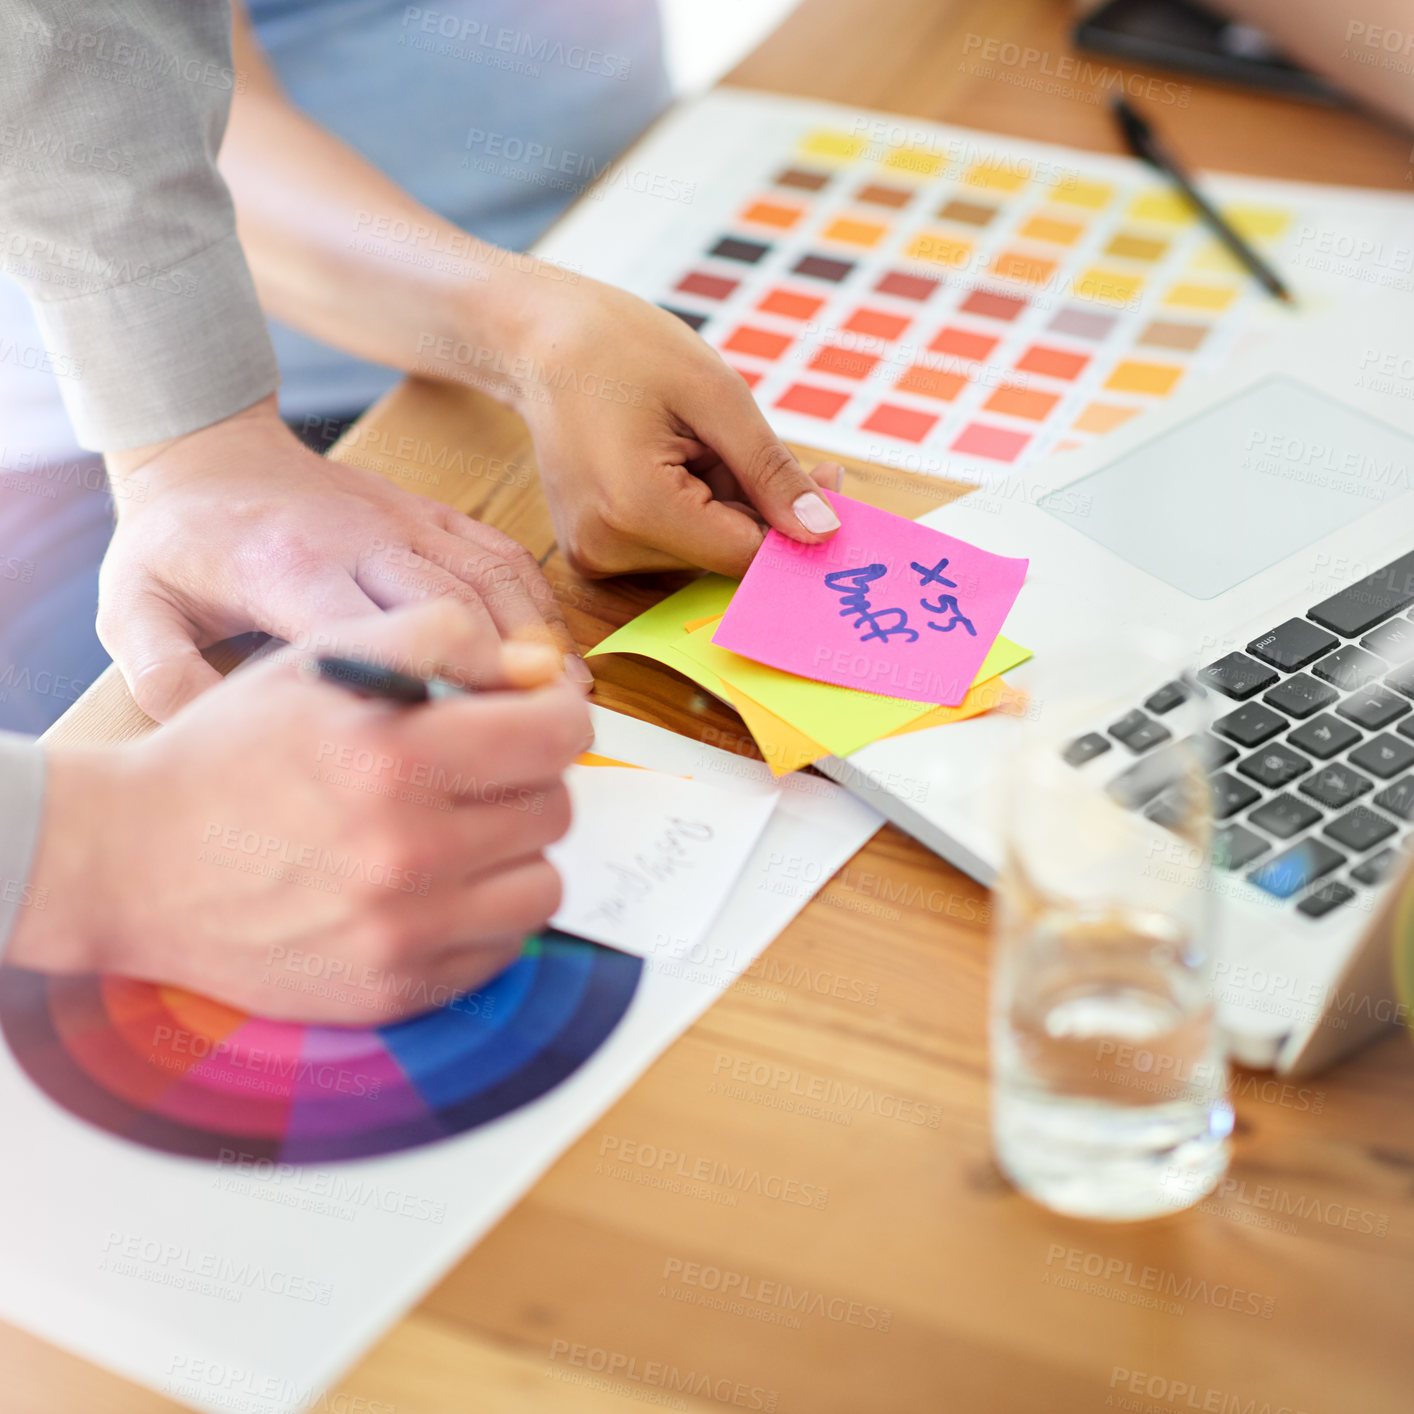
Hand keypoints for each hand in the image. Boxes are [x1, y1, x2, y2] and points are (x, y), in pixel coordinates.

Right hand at [7, 601, 591, 1022]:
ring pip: (543, 885)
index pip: (558, 735)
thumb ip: (440, 636)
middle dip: (527, 781)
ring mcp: (401, 932)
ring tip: (458, 834)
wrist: (129, 862)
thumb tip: (538, 668)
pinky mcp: (393, 990)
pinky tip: (431, 889)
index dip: (555, 716)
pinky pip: (502, 949)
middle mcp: (405, 851)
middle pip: (556, 808)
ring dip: (515, 854)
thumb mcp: (321, 656)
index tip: (534, 719)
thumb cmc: (231, 750)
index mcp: (392, 755)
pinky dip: (482, 916)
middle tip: (475, 775)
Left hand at [101, 394, 586, 722]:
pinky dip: (539, 608)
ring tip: (566, 711)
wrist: (205, 448)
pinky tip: (558, 660)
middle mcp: (362, 537)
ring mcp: (406, 520)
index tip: (468, 757)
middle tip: (540, 748)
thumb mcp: (134, 607)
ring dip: (536, 646)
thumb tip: (218, 736)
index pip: (378, 634)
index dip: (432, 692)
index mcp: (290, 566)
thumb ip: (163, 674)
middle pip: (455, 611)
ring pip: (493, 582)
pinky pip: (503, 556)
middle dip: (504, 681)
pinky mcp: (432, 514)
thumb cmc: (175, 541)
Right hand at [508, 275, 843, 577]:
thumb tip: (823, 532)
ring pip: (701, 553)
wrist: (540, 340)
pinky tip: (674, 459)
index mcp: (635, 510)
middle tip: (751, 438)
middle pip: (723, 556)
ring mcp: (594, 556)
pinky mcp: (593, 552)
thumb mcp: (716, 396)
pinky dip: (693, 509)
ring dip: (723, 504)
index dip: (795, 524)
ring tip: (693, 440)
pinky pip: (672, 545)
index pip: (745, 555)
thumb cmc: (624, 348)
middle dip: (758, 507)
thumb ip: (771, 472)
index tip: (831, 477)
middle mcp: (606, 550)